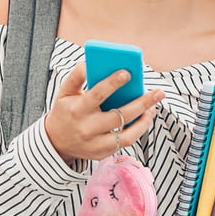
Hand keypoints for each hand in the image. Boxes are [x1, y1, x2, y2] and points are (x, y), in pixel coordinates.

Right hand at [44, 61, 164, 162]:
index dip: (112, 83)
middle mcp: (87, 128)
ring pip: (126, 135)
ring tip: (154, 107)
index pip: (97, 95)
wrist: (56, 142)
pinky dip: (138, 130)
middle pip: (119, 116)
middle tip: (158, 92)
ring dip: (144, 121)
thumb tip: (90, 62)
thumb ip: (76, 76)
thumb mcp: (64, 92)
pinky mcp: (103, 153)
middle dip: (142, 103)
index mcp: (77, 109)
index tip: (128, 73)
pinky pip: (125, 142)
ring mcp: (96, 143)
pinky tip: (145, 117)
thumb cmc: (65, 111)